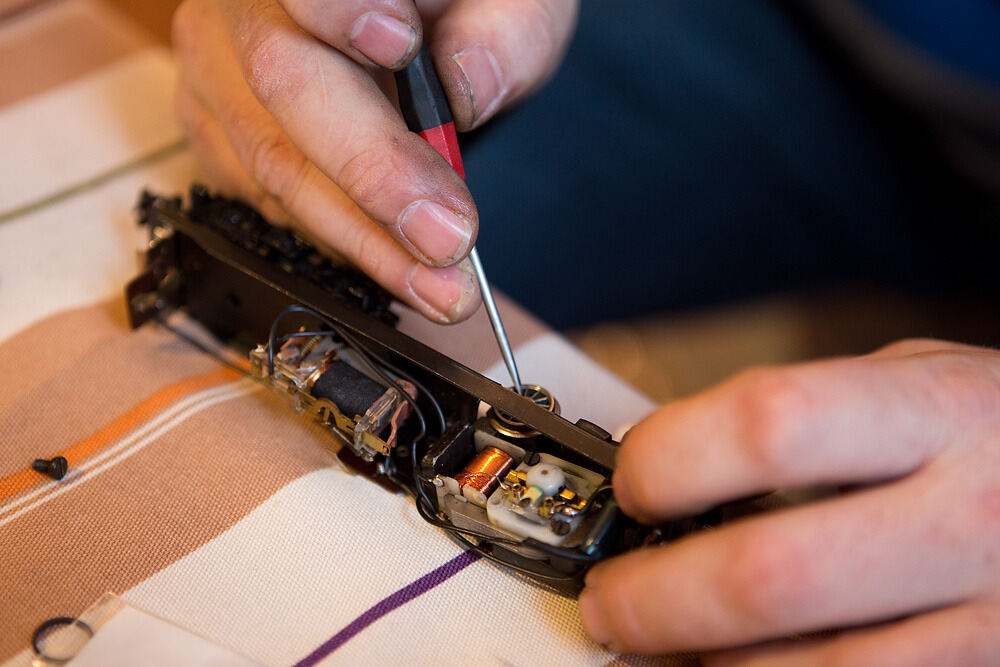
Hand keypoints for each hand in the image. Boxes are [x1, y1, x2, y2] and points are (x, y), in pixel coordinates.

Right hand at [171, 0, 577, 322]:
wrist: (406, 35)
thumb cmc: (461, 13)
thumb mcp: (510, 3)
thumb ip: (504, 32)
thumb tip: (468, 86)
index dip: (341, 10)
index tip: (402, 47)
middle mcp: (244, 8)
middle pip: (282, 83)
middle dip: (372, 175)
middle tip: (445, 238)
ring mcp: (217, 70)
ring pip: (273, 165)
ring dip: (362, 238)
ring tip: (439, 283)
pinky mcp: (217, 131)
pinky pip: (266, 202)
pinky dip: (337, 242)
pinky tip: (395, 267)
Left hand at [580, 339, 999, 663]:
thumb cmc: (990, 428)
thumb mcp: (912, 383)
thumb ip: (805, 419)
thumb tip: (670, 467)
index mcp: (935, 412)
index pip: (772, 426)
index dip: (673, 459)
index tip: (632, 484)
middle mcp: (967, 515)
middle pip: (771, 575)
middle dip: (656, 599)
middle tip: (609, 600)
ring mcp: (989, 615)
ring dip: (706, 666)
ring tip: (662, 644)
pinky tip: (740, 666)